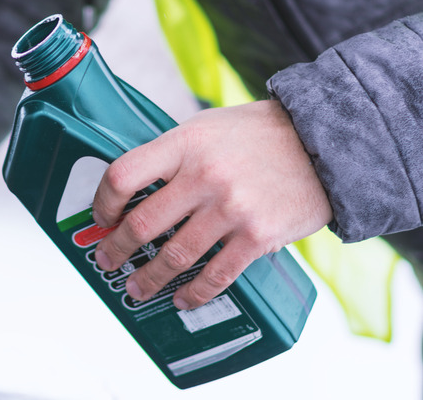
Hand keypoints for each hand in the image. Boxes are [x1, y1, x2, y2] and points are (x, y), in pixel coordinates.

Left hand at [91, 100, 331, 309]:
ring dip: (149, 279)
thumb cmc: (260, 134)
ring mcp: (231, 209)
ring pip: (174, 256)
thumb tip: (135, 187)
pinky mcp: (257, 236)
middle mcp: (204, 176)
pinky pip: (215, 275)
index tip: (101, 217)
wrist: (326, 143)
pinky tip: (182, 299)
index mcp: (185, 144)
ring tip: (137, 289)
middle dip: (116, 249)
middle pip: (143, 224)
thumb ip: (172, 153)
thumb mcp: (207, 127)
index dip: (104, 202)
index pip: (124, 175)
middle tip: (107, 261)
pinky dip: (194, 293)